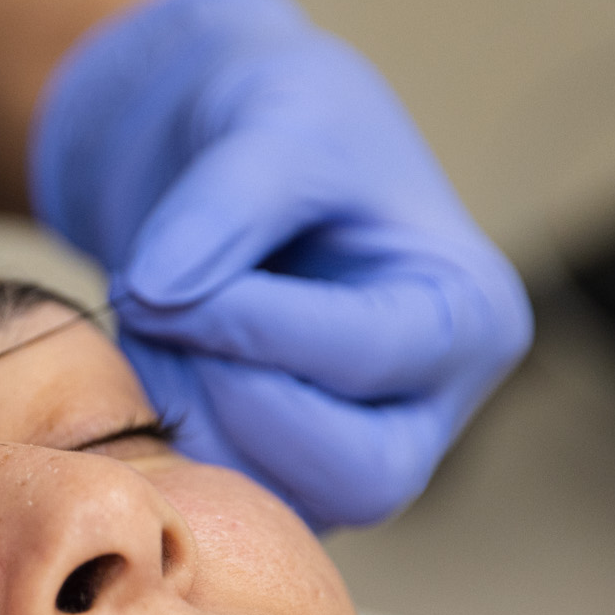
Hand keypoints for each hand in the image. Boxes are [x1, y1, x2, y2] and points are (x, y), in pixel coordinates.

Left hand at [31, 0, 530, 528]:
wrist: (214, 145)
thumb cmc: (276, 120)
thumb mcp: (270, 119)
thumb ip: (224, 201)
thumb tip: (158, 291)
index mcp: (469, 315)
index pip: (370, 357)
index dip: (252, 326)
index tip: (153, 277)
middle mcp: (431, 406)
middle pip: (356, 474)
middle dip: (234, 393)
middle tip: (152, 307)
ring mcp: (356, 455)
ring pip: (276, 495)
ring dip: (185, 408)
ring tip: (145, 310)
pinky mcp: (281, 476)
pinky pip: (221, 493)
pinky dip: (165, 427)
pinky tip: (146, 347)